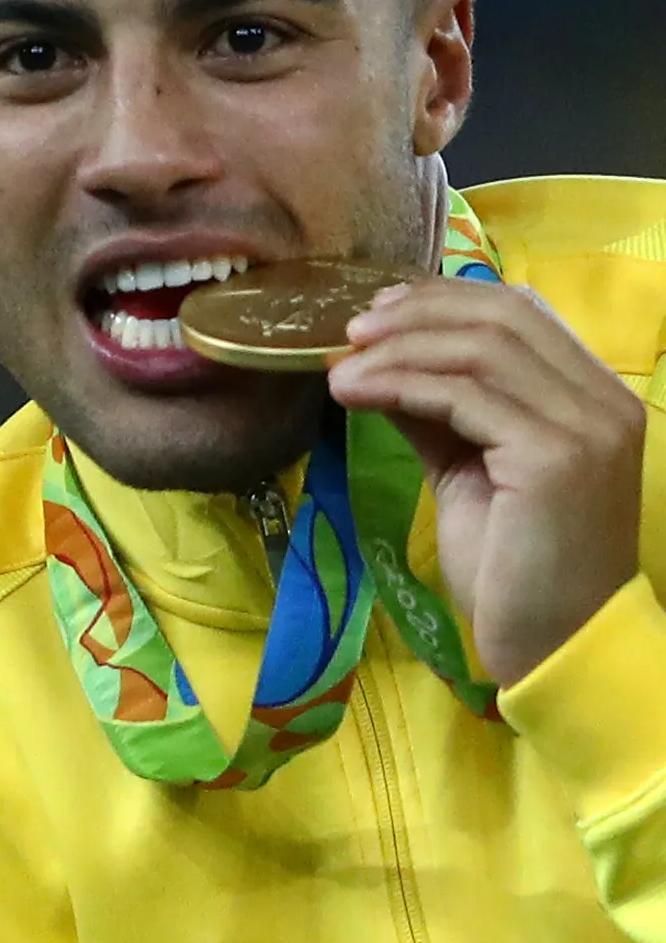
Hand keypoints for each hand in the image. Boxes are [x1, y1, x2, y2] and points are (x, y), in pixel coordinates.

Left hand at [329, 276, 649, 686]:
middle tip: (348, 332)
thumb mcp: (468, 470)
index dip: (446, 300)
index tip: (378, 310)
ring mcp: (586, 427)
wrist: (555, 642)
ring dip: (397, 350)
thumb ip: (438, 412)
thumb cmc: (514, 566)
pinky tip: (354, 394)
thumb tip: (375, 359)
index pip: (524, 312)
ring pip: (479, 350)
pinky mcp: (553, 457)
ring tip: (338, 368)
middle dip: (415, 315)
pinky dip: (399, 384)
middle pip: (502, 318)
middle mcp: (604, 402)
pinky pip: (463, 396)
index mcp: (596, 397)